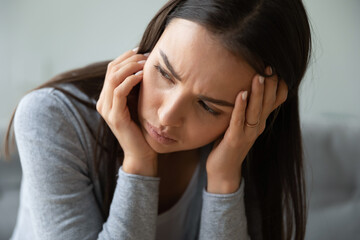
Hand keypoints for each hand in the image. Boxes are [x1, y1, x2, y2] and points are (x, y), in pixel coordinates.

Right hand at [96, 49, 157, 176]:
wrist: (141, 154)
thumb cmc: (143, 129)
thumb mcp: (138, 104)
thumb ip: (135, 89)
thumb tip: (145, 68)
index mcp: (107, 98)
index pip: (112, 69)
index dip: (126, 58)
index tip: (142, 52)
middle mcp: (103, 102)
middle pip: (111, 69)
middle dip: (129, 59)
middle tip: (146, 55)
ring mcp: (107, 109)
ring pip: (113, 77)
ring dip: (130, 67)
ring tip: (145, 63)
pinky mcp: (115, 116)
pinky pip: (119, 91)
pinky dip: (130, 80)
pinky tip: (142, 76)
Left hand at [206, 67, 287, 193]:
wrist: (223, 169)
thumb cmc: (229, 142)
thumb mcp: (240, 122)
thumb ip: (245, 107)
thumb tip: (244, 84)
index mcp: (260, 121)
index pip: (275, 101)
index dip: (278, 85)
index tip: (277, 66)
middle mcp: (258, 126)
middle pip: (268, 103)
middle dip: (270, 84)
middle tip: (269, 65)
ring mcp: (248, 134)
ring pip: (256, 111)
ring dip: (258, 93)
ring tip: (259, 76)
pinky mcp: (235, 140)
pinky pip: (239, 121)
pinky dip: (240, 107)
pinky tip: (241, 94)